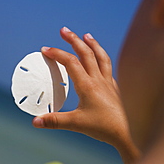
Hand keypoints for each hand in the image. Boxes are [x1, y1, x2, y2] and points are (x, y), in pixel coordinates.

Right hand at [33, 27, 139, 163]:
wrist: (129, 133)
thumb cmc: (104, 127)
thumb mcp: (76, 124)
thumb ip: (54, 121)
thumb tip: (35, 122)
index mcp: (87, 85)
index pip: (70, 62)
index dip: (57, 54)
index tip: (45, 50)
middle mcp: (99, 80)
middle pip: (85, 53)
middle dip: (73, 40)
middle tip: (64, 30)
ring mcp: (109, 82)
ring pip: (100, 57)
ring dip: (92, 44)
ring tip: (86, 35)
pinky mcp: (115, 88)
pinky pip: (108, 67)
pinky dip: (102, 57)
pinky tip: (100, 60)